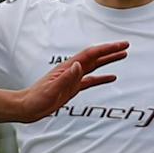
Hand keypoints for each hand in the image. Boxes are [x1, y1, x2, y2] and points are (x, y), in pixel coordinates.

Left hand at [5, 40, 128, 122]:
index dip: (106, 49)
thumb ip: (66, 77)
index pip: (91, 55)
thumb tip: (79, 65)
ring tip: (122, 55)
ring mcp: (73, 78)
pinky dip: (102, 78)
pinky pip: (91, 81)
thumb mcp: (52, 89)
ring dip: (108, 60)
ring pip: (95, 66)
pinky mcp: (73, 88)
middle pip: (95, 57)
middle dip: (111, 51)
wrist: (27, 107)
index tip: (120, 45)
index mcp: (68, 68)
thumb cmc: (36, 98)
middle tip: (126, 45)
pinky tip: (111, 77)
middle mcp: (72, 70)